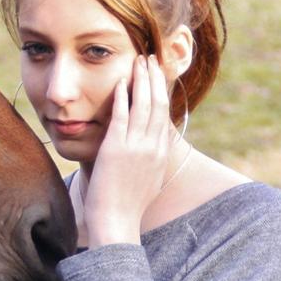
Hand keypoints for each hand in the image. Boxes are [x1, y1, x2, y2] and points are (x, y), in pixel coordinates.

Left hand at [84, 55, 173, 245]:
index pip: (164, 114)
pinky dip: (121, 97)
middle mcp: (153, 147)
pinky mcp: (117, 148)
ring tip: (138, 61)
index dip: (161, 90)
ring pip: (143, 105)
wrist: (117, 222)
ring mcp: (136, 147)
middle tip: (150, 58)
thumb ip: (148, 160)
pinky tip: (119, 82)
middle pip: (158, 103)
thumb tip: (147, 150)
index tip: (157, 74)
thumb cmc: (126, 204)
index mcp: (160, 153)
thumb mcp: (146, 179)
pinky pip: (121, 116)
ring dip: (140, 80)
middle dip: (154, 78)